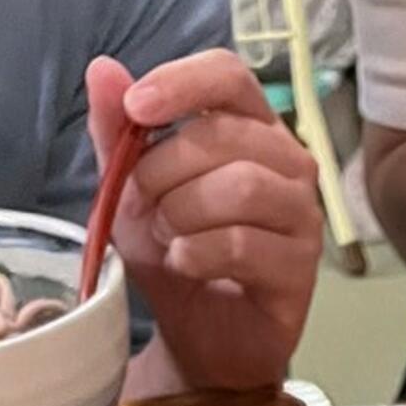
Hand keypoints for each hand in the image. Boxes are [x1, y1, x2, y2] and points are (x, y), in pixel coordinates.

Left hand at [87, 51, 322, 390]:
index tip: (135, 107)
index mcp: (251, 128)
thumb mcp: (132, 190)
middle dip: (164, 170)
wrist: (201, 335)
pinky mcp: (302, 267)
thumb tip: (102, 70)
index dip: (181, 84)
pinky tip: (185, 263)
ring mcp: (303, 215)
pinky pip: (244, 244)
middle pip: (225, 136)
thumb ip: (118, 133)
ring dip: (183, 213)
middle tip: (142, 204)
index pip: (228, 76)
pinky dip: (198, 253)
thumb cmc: (178, 253)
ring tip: (168, 237)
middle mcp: (289, 163)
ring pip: (240, 187)